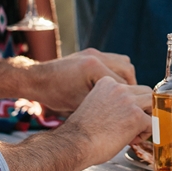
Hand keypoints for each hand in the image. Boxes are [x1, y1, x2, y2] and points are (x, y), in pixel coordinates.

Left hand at [4, 48, 136, 113]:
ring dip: (126, 78)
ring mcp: (94, 53)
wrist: (37, 79)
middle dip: (132, 87)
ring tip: (123, 94)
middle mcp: (97, 57)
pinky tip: (111, 87)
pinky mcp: (91, 53)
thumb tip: (123, 117)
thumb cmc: (55, 95)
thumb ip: (102, 106)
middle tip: (132, 103)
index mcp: (95, 68)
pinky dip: (116, 73)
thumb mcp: (80, 104)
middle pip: (128, 70)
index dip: (131, 99)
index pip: (124, 84)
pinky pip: (113, 61)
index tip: (134, 110)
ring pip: (124, 63)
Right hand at [62, 77, 152, 166]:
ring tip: (135, 130)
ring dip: (147, 117)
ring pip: (152, 103)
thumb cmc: (81, 132)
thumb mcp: (95, 106)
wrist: (76, 143)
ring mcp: (129, 101)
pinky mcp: (136, 116)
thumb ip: (111, 103)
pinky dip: (145, 133)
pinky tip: (132, 140)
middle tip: (134, 123)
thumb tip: (124, 113)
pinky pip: (152, 122)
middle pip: (145, 92)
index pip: (129, 88)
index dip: (130, 104)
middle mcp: (119, 88)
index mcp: (106, 83)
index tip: (120, 118)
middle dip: (143, 107)